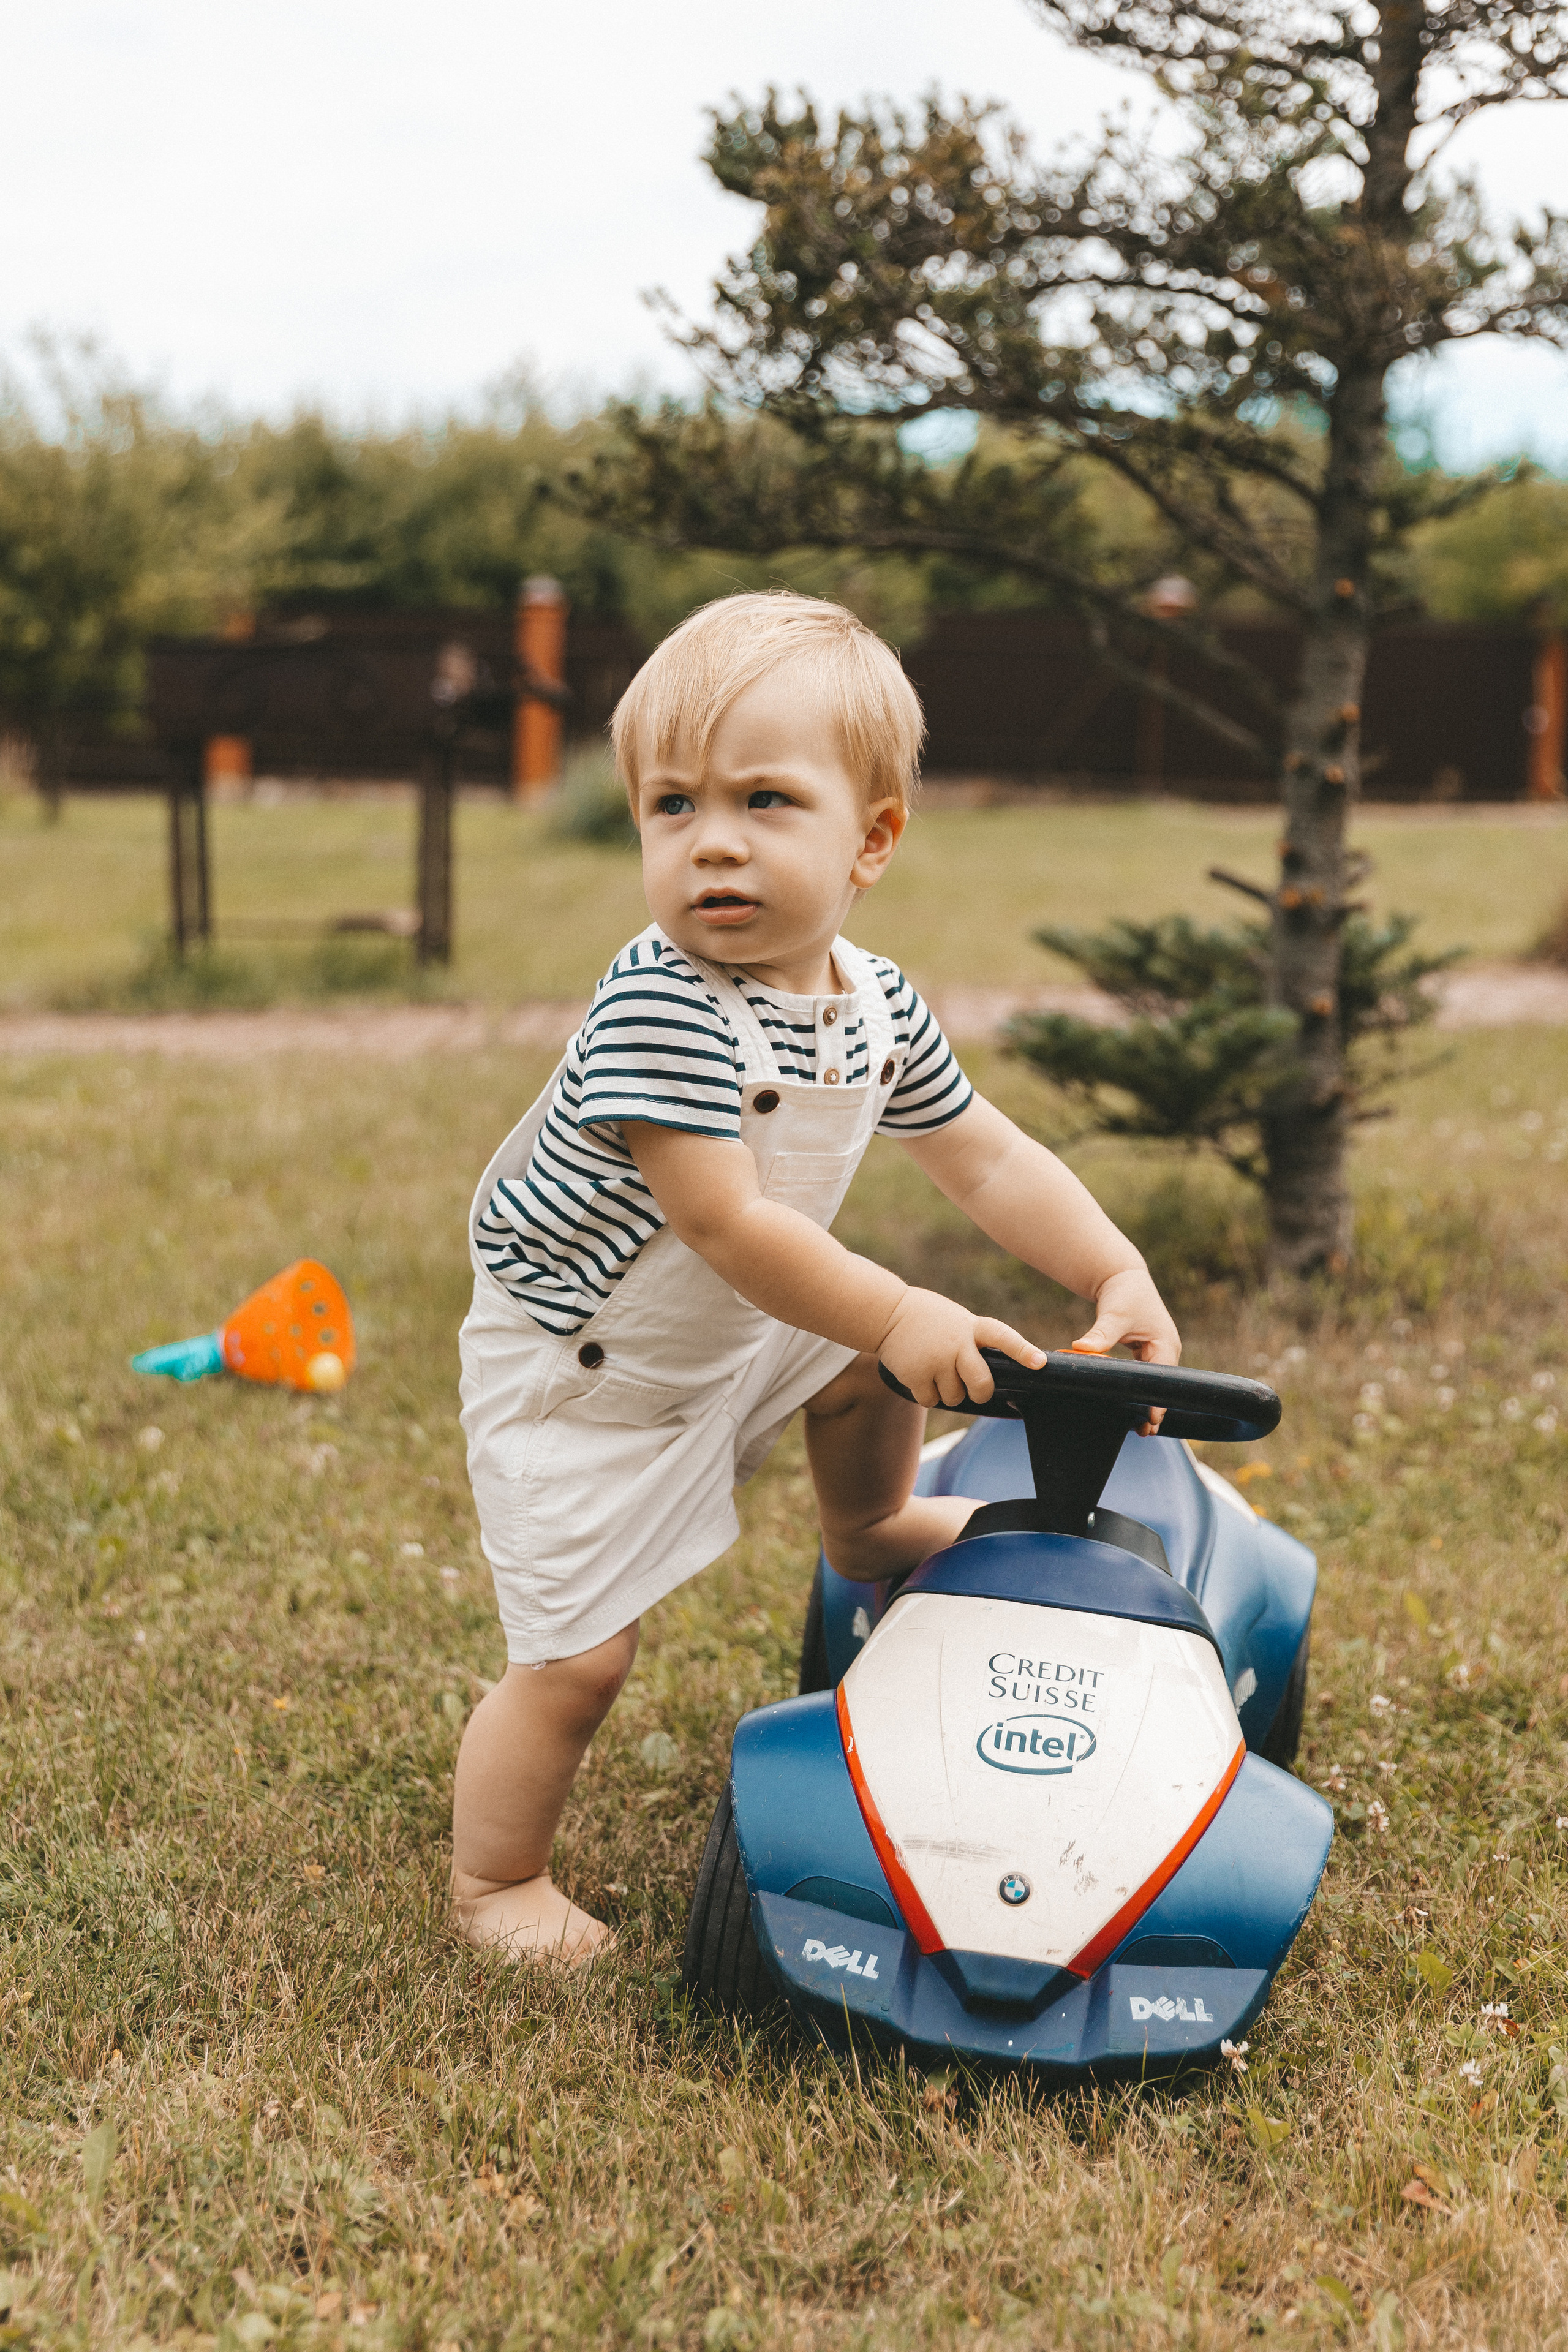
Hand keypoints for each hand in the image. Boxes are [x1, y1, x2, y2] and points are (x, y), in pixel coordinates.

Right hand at [879, 1287, 1044, 1408]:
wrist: (887, 1312)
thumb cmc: (929, 1319)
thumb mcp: (958, 1320)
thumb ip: (975, 1340)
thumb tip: (993, 1375)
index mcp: (971, 1326)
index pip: (1003, 1337)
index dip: (1022, 1351)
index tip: (1039, 1362)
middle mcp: (957, 1343)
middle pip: (982, 1383)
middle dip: (980, 1393)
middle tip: (974, 1389)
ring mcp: (936, 1360)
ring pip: (955, 1396)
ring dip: (948, 1392)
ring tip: (935, 1370)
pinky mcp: (916, 1374)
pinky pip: (931, 1400)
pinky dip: (926, 1395)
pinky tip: (919, 1375)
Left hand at [1073, 1265, 1180, 1432]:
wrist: (1122, 1277)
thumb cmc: (1122, 1294)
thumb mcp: (1113, 1315)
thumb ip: (1100, 1334)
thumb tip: (1080, 1348)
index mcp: (1165, 1343)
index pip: (1163, 1379)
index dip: (1158, 1400)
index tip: (1150, 1420)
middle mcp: (1166, 1350)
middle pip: (1162, 1386)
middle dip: (1155, 1408)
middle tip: (1144, 1432)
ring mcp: (1158, 1351)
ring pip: (1154, 1383)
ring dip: (1148, 1402)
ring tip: (1141, 1428)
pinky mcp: (1147, 1352)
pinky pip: (1145, 1376)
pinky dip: (1139, 1390)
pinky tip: (1130, 1406)